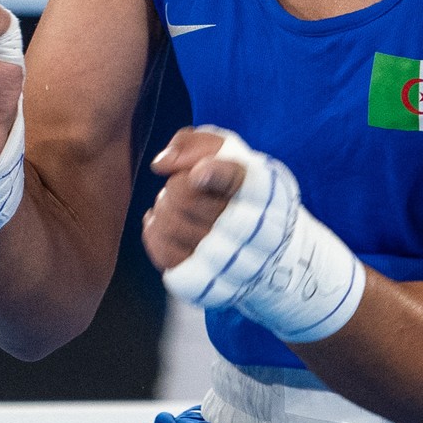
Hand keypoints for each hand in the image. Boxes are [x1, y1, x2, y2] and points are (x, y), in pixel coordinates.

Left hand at [142, 127, 245, 271]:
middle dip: (173, 186)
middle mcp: (245, 225)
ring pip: (169, 224)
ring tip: (175, 205)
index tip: (197, 174)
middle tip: (181, 186)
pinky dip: (154, 232)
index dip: (212, 173)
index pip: (233, 178)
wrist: (268, 244)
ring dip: (163, 208)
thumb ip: (194, 143)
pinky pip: (163, 253)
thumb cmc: (239, 187)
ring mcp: (226, 258)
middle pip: (183, 196)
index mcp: (257, 187)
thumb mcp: (228, 152)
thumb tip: (161, 163)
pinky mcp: (206, 279)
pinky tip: (163, 223)